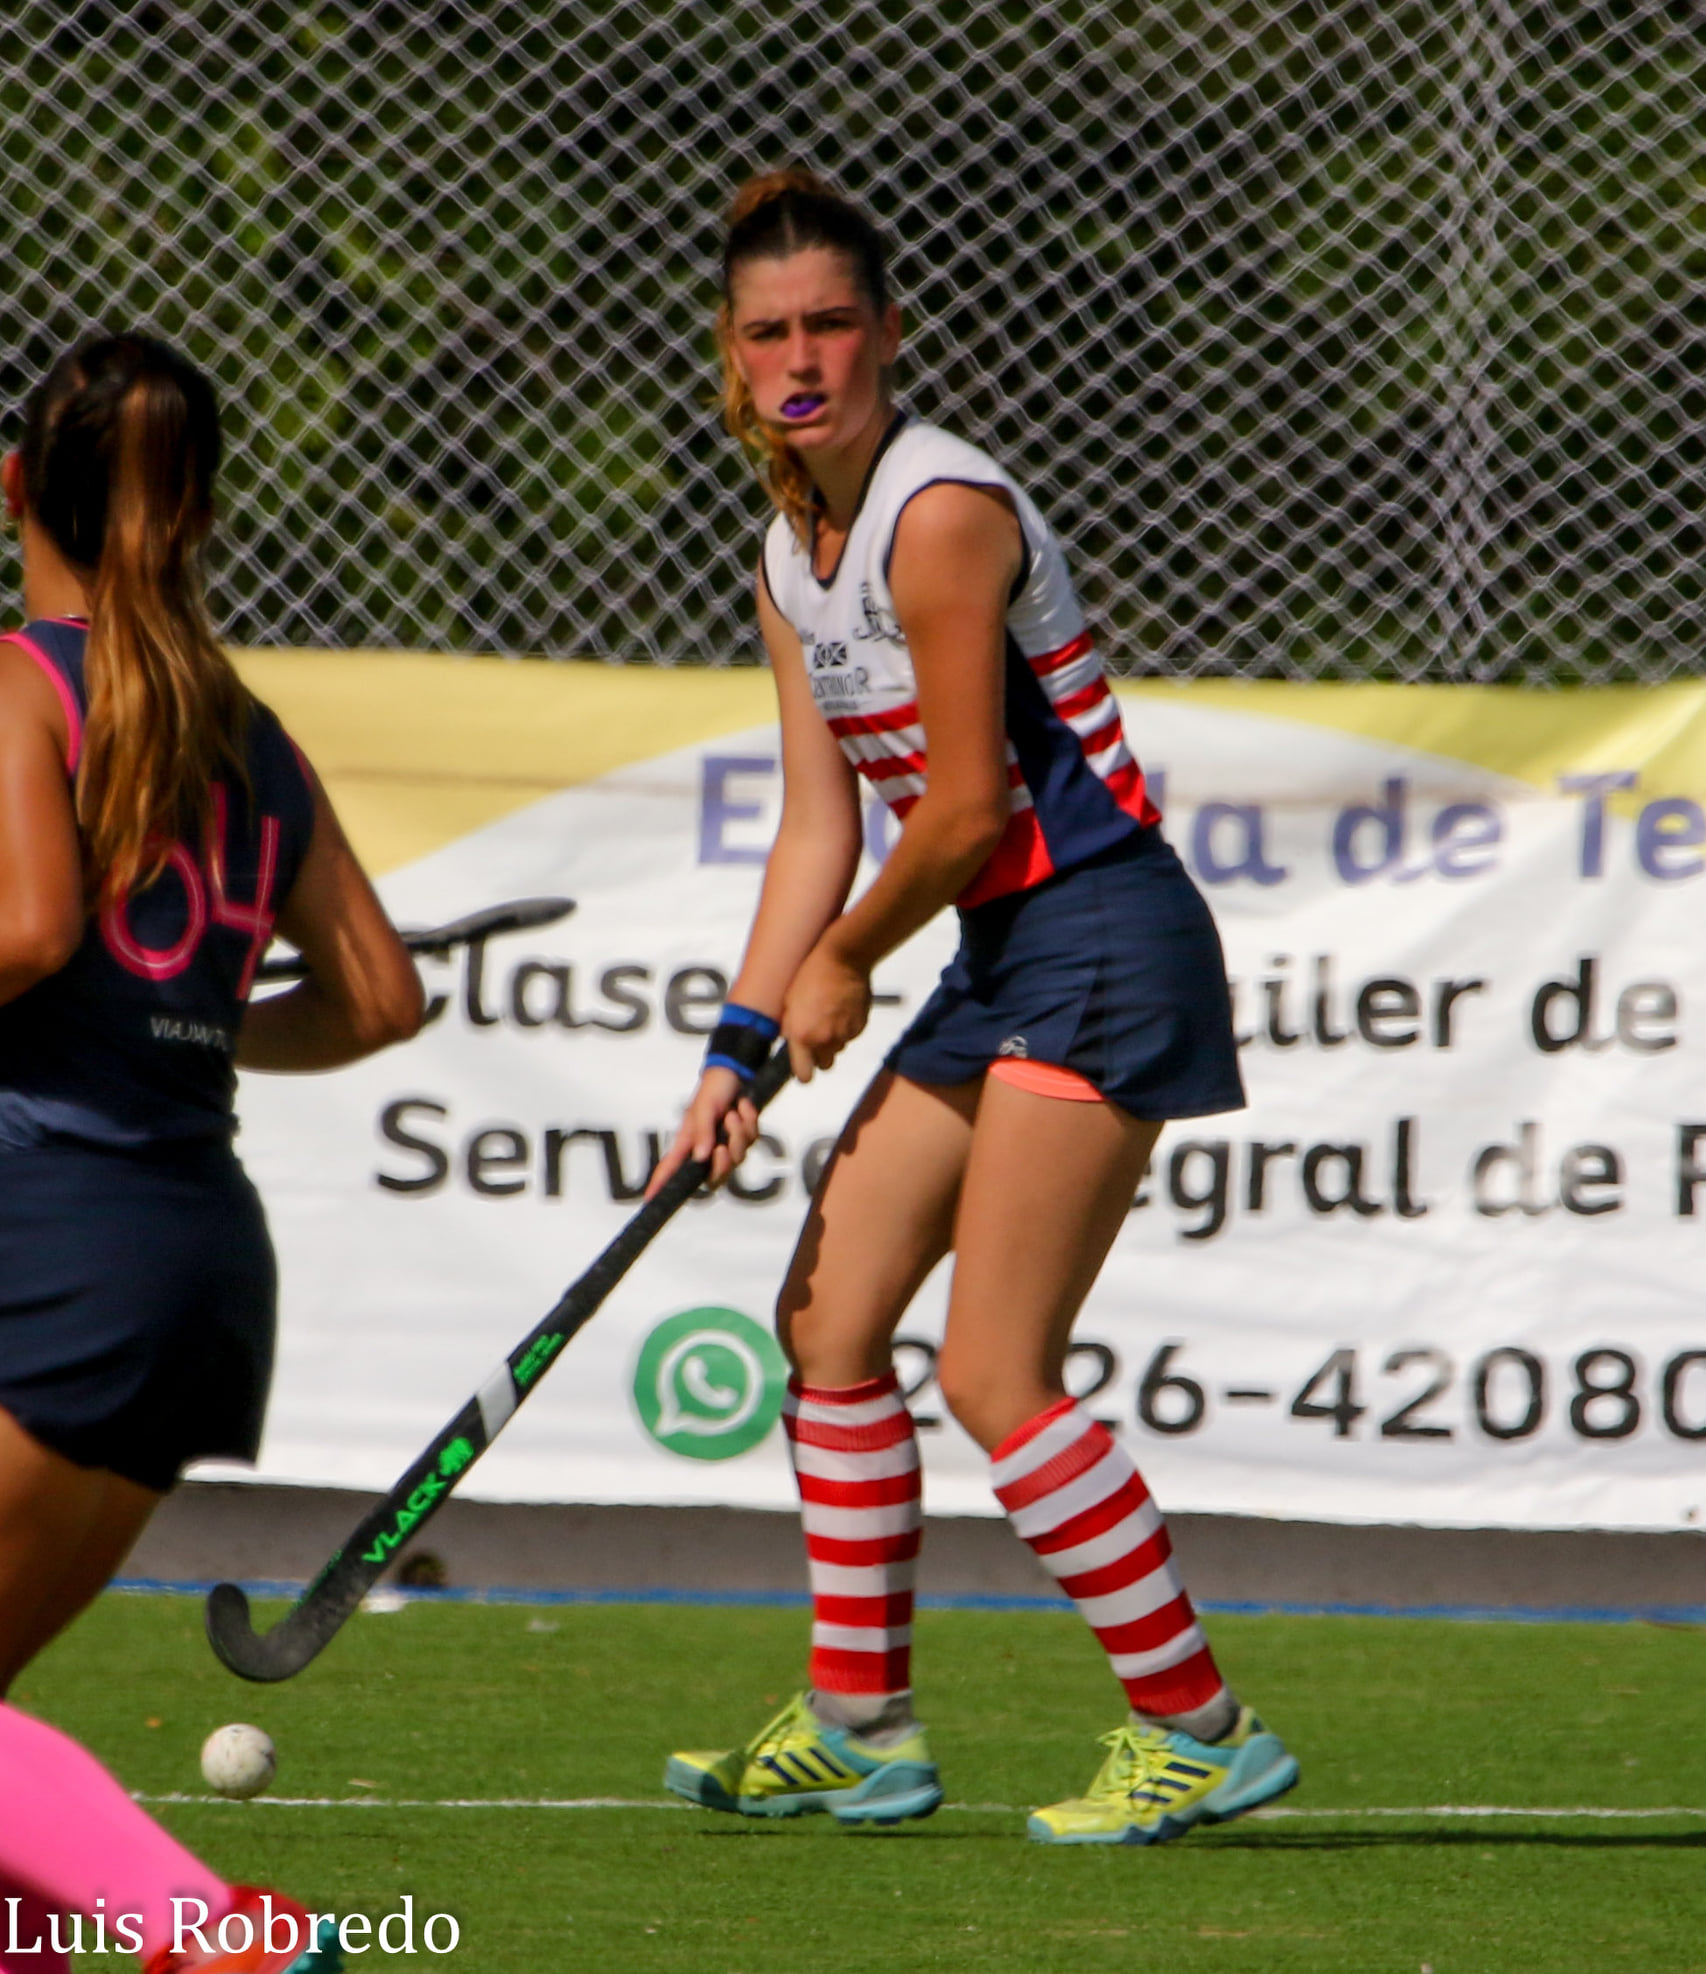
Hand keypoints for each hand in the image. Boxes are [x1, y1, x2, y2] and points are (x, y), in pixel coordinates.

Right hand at [645, 1065, 759, 1198]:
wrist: (735, 1073)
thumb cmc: (712, 1090)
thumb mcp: (704, 1108)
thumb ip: (702, 1132)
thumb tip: (701, 1158)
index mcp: (688, 1142)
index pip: (670, 1168)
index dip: (659, 1185)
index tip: (649, 1200)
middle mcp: (705, 1149)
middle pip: (715, 1178)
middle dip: (724, 1165)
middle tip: (723, 1147)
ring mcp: (726, 1145)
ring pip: (739, 1158)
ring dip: (739, 1133)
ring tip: (732, 1113)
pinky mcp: (742, 1138)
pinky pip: (752, 1140)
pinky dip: (749, 1121)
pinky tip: (742, 1107)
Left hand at [781, 937, 871, 1082]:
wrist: (842, 958)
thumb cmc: (810, 975)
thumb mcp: (789, 1001)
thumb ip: (789, 1027)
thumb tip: (790, 1040)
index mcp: (802, 1036)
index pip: (804, 1075)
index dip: (804, 1073)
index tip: (804, 1067)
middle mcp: (824, 1040)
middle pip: (825, 1065)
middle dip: (821, 1055)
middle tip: (817, 1036)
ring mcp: (845, 1034)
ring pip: (839, 1048)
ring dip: (834, 1038)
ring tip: (830, 1013)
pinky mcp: (860, 1026)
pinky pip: (851, 1034)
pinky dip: (847, 1026)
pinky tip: (842, 1007)